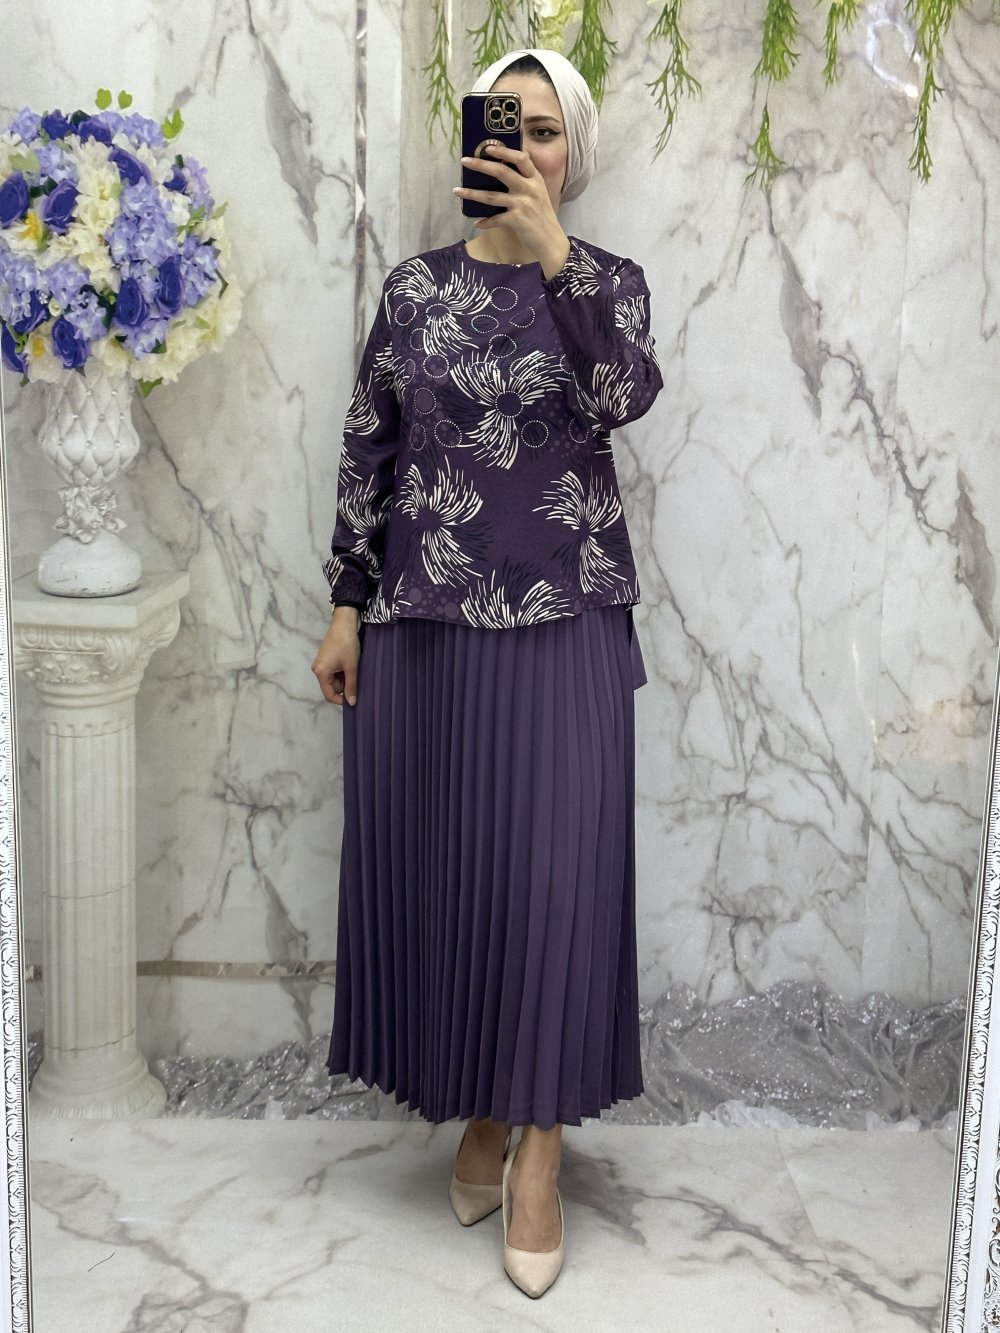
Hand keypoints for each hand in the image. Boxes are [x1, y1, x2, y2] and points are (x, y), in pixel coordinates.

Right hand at [312, 608, 360, 705]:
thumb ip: (351, 686)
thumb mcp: (351, 667)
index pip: (329, 695)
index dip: (341, 700)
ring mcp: (321, 663)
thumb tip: (352, 703)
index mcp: (321, 673)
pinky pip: (334, 671)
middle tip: (358, 679)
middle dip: (345, 686)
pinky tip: (350, 665)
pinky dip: (343, 671)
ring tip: (354, 669)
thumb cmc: (347, 645)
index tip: (354, 699)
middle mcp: (317, 669)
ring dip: (345, 678)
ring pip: (335, 679)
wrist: (344, 623)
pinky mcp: (325, 658)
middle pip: (332, 687)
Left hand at [454, 144, 569, 278]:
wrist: (551, 241)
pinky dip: (485, 222)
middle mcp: (529, 188)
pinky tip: (477, 223)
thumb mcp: (539, 193)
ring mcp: (523, 204)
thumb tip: (504, 167)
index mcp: (535, 179)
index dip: (504, 151)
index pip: (521, 158)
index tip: (488, 147)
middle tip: (465, 161)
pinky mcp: (517, 220)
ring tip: (457, 191)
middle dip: (481, 165)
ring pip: (492, 196)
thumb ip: (526, 180)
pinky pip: (495, 219)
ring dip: (472, 193)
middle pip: (502, 171)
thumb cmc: (542, 216)